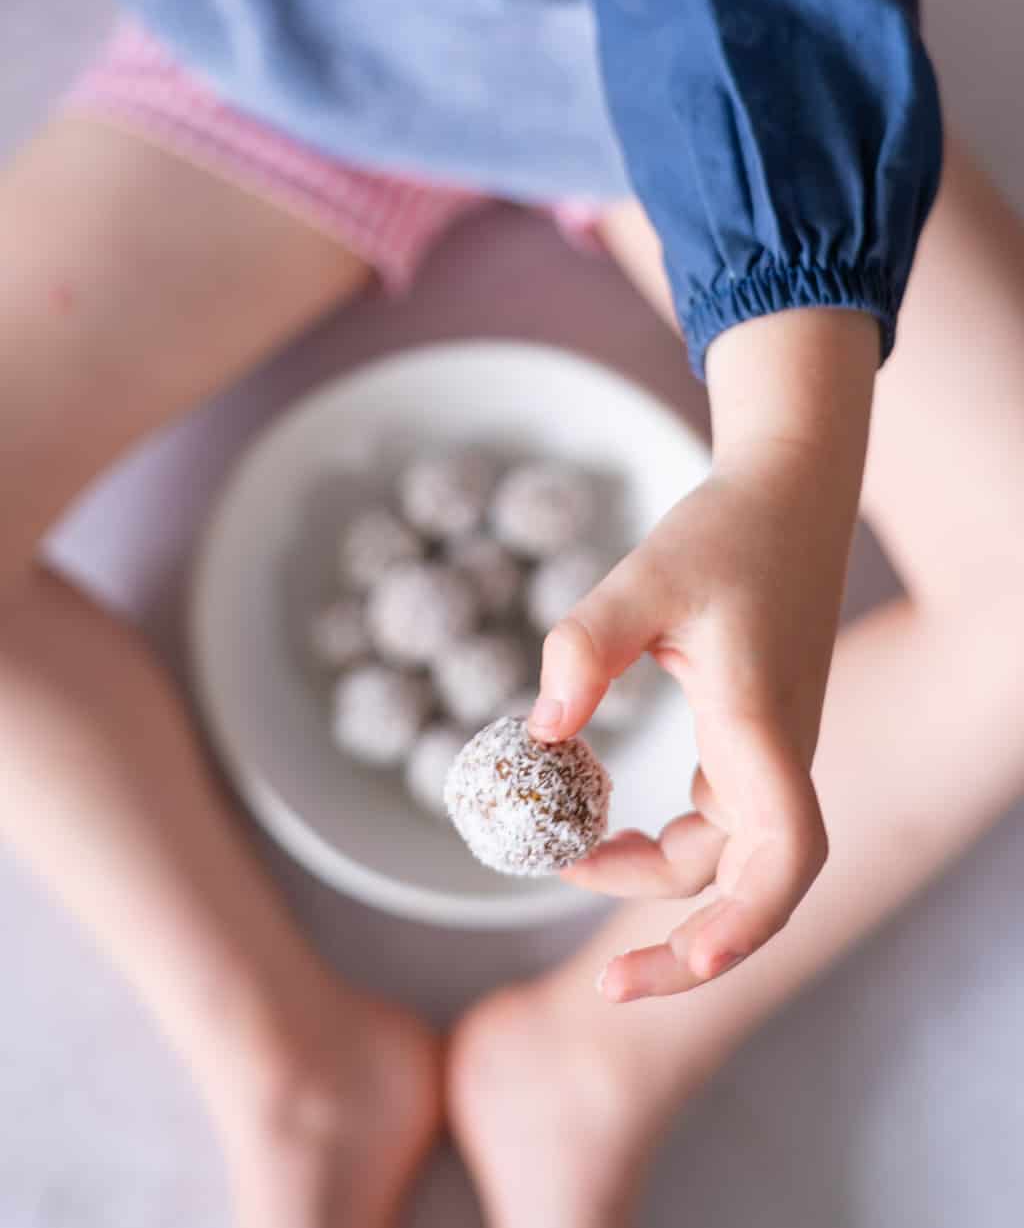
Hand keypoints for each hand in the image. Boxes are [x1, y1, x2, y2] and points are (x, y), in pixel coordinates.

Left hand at [528, 308, 877, 998]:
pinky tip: (599, 823)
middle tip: (604, 982)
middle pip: (747, 885)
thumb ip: (587, 647)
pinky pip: (712, 822)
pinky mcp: (750, 740)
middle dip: (682, 945)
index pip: (785, 856)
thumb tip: (538, 734)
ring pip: (722, 857)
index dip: (746, 923)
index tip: (691, 962)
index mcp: (762, 727)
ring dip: (652, 880)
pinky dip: (658, 841)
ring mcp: (767, 754)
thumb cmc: (727, 531)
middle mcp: (776, 756)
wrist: (787, 495)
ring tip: (565, 864)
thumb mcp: (646, 576)